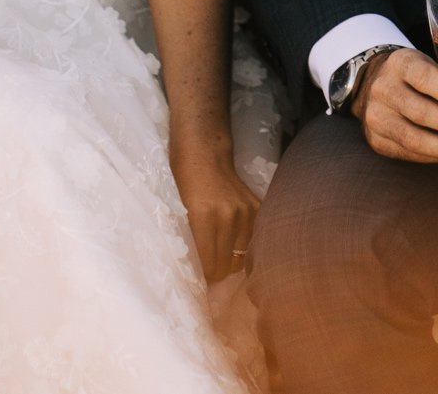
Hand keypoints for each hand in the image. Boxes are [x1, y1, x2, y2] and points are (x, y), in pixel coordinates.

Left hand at [171, 145, 260, 280]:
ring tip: (226, 261)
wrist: (204, 154)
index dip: (208, 278)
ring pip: (245, 254)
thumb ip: (192, 240)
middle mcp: (229, 216)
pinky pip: (254, 238)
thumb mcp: (179, 212)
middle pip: (229, 263)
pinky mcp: (257, 206)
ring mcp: (246, 210)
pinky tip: (238, 246)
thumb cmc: (183, 182)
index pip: (212, 264)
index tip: (204, 282)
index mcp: (204, 217)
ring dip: (235, 260)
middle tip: (214, 275)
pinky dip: (246, 246)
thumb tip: (202, 271)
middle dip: (220, 273)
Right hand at [351, 48, 437, 165]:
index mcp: (400, 64)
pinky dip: (437, 157)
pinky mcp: (377, 141)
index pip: (425, 78)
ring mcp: (376, 117)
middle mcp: (383, 90)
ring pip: (414, 139)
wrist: (374, 84)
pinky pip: (410, 153)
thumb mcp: (429, 64)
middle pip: (421, 112)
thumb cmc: (415, 75)